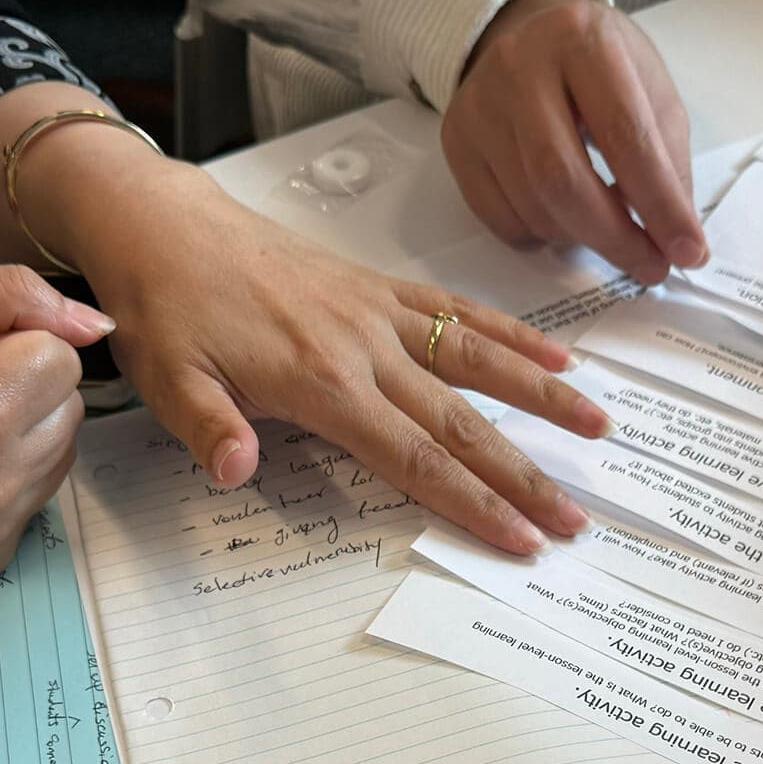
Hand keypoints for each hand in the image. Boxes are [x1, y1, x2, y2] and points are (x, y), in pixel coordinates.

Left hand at [78, 171, 611, 554]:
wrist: (164, 226)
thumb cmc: (167, 306)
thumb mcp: (168, 379)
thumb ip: (208, 428)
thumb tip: (236, 471)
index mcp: (321, 380)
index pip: (413, 456)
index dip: (472, 503)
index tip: (518, 537)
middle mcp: (364, 346)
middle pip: (462, 422)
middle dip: (523, 475)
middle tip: (574, 516)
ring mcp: (378, 313)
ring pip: (478, 360)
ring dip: (543, 397)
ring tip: (598, 428)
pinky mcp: (378, 288)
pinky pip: (457, 312)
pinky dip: (509, 333)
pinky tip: (553, 355)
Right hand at [442, 0, 705, 284]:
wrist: (529, 30)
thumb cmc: (602, 65)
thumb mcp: (650, 89)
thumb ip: (666, 159)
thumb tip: (675, 241)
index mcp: (584, 39)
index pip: (624, 135)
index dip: (659, 203)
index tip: (687, 253)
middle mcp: (520, 65)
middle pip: (562, 177)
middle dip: (613, 236)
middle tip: (649, 266)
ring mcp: (479, 103)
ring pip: (529, 204)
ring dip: (579, 237)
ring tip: (608, 231)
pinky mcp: (455, 137)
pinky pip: (497, 216)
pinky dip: (539, 234)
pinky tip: (562, 217)